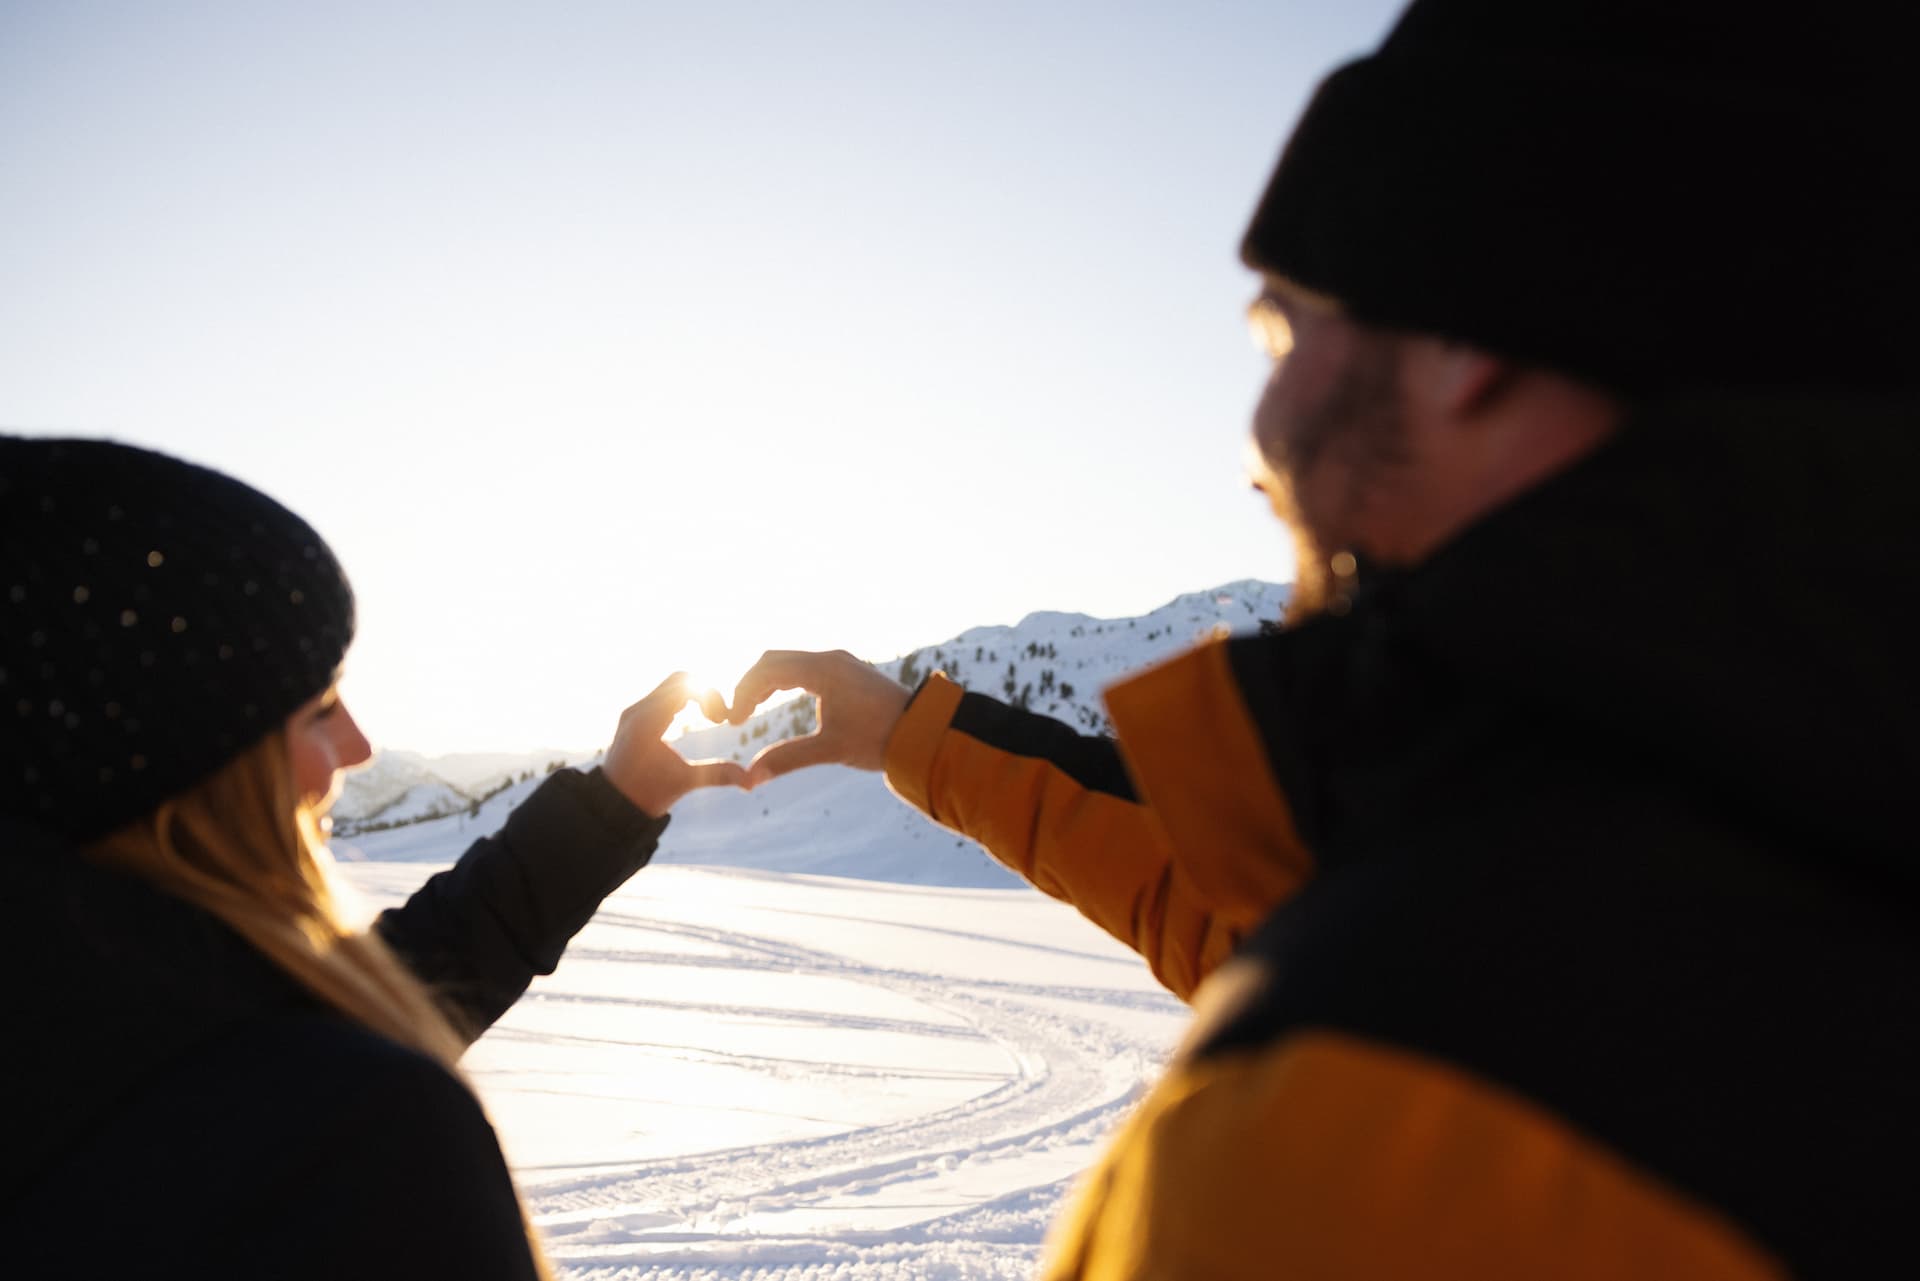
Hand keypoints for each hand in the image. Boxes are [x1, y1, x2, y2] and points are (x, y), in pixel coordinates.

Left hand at [603, 673, 749, 816]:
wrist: (613, 805)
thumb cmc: (648, 795)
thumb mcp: (686, 782)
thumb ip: (719, 775)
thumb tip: (752, 780)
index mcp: (648, 722)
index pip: (685, 686)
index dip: (711, 696)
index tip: (722, 719)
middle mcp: (638, 710)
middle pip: (680, 679)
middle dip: (706, 692)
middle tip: (718, 717)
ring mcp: (634, 710)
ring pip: (671, 684)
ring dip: (695, 694)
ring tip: (710, 718)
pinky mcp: (634, 715)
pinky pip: (662, 694)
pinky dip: (683, 699)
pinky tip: (696, 717)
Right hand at [726, 650, 911, 785]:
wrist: (924, 731)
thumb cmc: (880, 738)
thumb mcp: (830, 750)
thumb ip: (787, 759)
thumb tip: (749, 778)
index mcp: (823, 669)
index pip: (767, 669)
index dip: (744, 693)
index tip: (733, 721)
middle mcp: (830, 659)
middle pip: (774, 660)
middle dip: (750, 685)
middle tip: (736, 715)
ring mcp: (840, 663)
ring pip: (789, 663)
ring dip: (766, 683)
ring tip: (750, 711)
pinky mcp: (847, 672)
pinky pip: (804, 668)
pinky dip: (784, 681)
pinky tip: (777, 701)